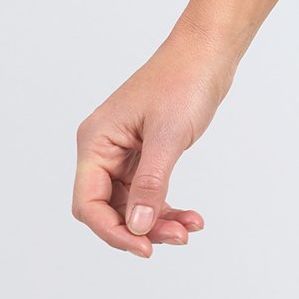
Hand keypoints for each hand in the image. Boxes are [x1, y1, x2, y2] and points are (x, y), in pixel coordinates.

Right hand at [73, 26, 234, 256]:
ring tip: (188, 229)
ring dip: (157, 220)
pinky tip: (190, 216)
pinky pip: (149, 190)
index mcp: (96, 142)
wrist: (209, 52)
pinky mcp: (146, 152)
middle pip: (109, 207)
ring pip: (131, 203)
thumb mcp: (168, 136)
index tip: (144, 247)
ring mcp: (125, 151)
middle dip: (140, 228)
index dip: (112, 231)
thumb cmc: (184, 80)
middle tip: (176, 238)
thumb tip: (135, 226)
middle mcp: (104, 149)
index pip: (89, 202)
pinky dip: (167, 205)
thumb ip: (150, 184)